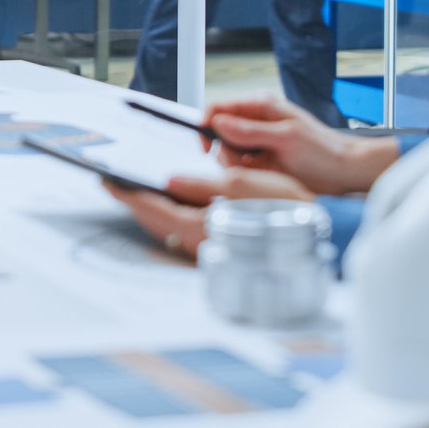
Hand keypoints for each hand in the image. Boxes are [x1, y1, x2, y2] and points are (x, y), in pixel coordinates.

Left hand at [106, 170, 315, 260]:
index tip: (108, 180)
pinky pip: (182, 232)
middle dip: (134, 201)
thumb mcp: (245, 185)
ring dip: (150, 209)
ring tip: (136, 189)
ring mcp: (210, 249)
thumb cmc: (288, 208)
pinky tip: (169, 203)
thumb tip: (170, 181)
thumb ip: (203, 184)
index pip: (153, 208)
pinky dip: (169, 216)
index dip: (128, 192)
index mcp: (203, 227)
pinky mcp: (220, 249)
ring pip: (167, 229)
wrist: (321, 232)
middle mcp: (202, 244)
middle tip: (114, 182)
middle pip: (155, 222)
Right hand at [202, 96, 400, 195]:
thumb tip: (218, 122)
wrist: (346, 172)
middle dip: (226, 151)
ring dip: (237, 166)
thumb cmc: (324, 150)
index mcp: (260, 106)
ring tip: (263, 170)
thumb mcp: (286, 138)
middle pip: (219, 134)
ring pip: (227, 154)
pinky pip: (240, 169)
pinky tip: (266, 176)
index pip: (219, 109)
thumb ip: (250, 131)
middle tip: (247, 162)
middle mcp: (256, 123)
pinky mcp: (262, 163)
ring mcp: (258, 144)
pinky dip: (246, 175)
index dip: (207, 124)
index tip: (206, 145)